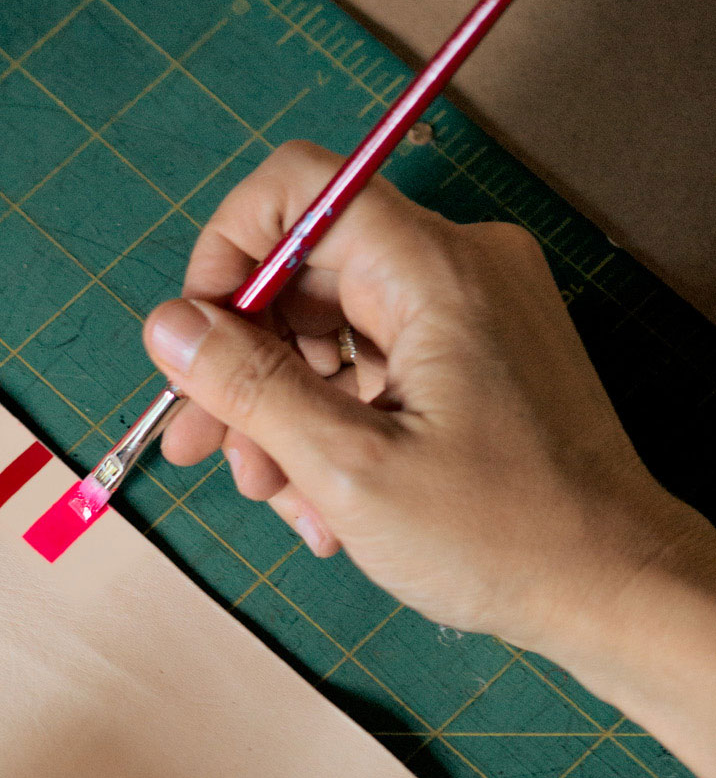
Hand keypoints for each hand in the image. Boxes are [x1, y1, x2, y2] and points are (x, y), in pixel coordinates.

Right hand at [143, 141, 715, 696]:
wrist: (610, 587)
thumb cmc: (503, 536)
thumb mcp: (347, 467)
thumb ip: (250, 386)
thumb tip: (168, 325)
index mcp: (435, 272)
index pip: (298, 191)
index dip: (226, 255)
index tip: (194, 343)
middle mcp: (457, 270)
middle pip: (306, 273)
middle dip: (244, 365)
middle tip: (204, 450)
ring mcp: (470, 314)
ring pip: (331, 332)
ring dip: (285, 414)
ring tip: (281, 501)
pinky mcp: (475, 358)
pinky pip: (373, 368)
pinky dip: (335, 427)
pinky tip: (326, 505)